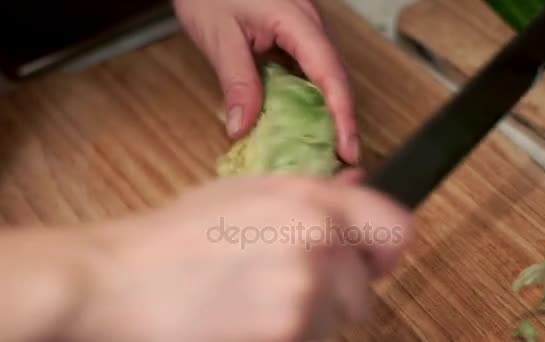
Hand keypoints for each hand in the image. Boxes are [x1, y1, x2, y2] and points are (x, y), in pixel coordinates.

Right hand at [62, 175, 413, 340]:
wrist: (120, 282)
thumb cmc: (176, 236)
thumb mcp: (246, 192)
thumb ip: (313, 191)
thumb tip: (358, 185)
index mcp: (310, 201)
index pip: (397, 229)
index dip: (384, 246)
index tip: (370, 258)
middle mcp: (317, 244)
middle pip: (366, 287)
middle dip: (337, 288)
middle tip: (289, 281)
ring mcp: (303, 296)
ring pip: (338, 321)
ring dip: (310, 314)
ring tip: (257, 299)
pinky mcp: (286, 337)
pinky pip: (310, 341)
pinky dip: (289, 335)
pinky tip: (249, 318)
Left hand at [174, 0, 359, 163]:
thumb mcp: (219, 35)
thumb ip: (236, 80)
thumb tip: (243, 126)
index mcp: (297, 21)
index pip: (329, 73)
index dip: (342, 114)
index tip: (347, 148)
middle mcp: (310, 25)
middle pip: (337, 78)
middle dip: (343, 120)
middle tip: (343, 159)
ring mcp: (306, 30)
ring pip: (327, 76)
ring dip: (331, 113)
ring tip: (330, 147)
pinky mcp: (296, 37)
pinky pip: (311, 72)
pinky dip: (313, 100)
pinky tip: (307, 122)